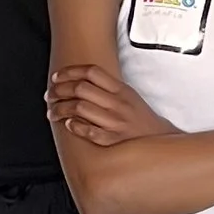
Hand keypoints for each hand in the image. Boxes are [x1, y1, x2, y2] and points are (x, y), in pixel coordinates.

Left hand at [46, 63, 166, 145]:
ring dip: (60, 109)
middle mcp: (118, 104)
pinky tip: (68, 125)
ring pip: (80, 108)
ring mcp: (116, 122)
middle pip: (81, 88)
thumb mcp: (130, 97)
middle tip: (50, 95)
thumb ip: (109, 88)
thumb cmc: (143, 121)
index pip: (91, 72)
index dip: (70, 72)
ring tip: (52, 112)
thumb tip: (82, 81)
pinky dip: (75, 126)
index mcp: (122, 90)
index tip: (56, 77)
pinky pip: (89, 131)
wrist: (163, 142)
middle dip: (59, 90)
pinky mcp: (114, 140)